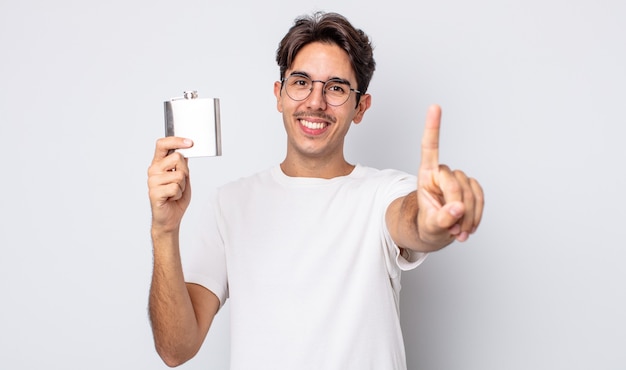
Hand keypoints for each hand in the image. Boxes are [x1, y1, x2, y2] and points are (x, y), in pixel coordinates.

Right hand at [147, 137, 193, 233]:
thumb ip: (182, 164)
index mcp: (159, 164)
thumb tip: (185, 150)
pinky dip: (178, 194)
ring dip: (182, 186)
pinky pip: (175, 187)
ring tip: (174, 192)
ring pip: (179, 175)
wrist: (170, 218)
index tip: (190, 142)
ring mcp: (152, 181)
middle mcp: (153, 170)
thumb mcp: (183, 177)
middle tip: (179, 183)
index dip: (176, 141)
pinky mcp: (154, 192)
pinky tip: (171, 198)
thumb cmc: (175, 197)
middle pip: (177, 158)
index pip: (162, 145)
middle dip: (185, 171)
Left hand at [417, 105, 483, 245]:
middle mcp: (442, 172)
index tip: (435, 106)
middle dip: (456, 210)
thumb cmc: (427, 225)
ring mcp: (459, 178)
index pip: (429, 147)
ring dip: (467, 217)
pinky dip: (477, 215)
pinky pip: (480, 198)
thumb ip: (441, 219)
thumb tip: (457, 209)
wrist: (436, 231)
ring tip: (457, 232)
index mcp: (425, 175)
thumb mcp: (428, 226)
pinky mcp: (472, 186)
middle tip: (452, 230)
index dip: (433, 127)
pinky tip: (468, 227)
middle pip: (455, 186)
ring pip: (470, 194)